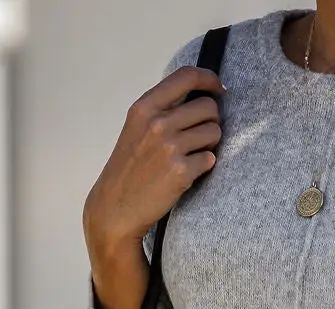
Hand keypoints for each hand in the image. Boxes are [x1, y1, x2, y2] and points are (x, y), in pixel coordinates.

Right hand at [83, 64, 225, 262]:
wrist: (116, 207)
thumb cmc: (129, 168)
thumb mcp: (137, 127)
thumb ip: (162, 109)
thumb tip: (198, 94)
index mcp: (145, 107)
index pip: (186, 76)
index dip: (209, 78)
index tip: (218, 88)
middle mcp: (158, 123)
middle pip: (208, 107)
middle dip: (211, 120)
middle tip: (200, 135)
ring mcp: (170, 147)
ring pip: (214, 132)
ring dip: (210, 143)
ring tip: (191, 155)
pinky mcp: (181, 171)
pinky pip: (211, 159)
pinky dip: (204, 166)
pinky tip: (188, 172)